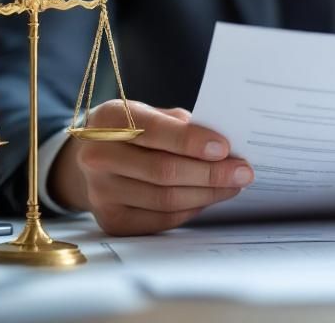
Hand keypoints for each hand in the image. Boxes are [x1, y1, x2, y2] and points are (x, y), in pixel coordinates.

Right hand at [49, 99, 253, 235]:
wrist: (91, 160)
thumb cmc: (131, 132)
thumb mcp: (149, 114)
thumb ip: (180, 125)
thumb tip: (224, 146)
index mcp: (108, 120)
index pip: (153, 132)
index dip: (191, 141)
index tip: (225, 148)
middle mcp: (98, 157)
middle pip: (163, 171)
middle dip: (210, 173)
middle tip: (243, 172)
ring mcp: (102, 193)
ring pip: (166, 199)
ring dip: (207, 194)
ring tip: (233, 185)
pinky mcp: (112, 221)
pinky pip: (162, 219)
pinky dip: (191, 209)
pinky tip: (208, 198)